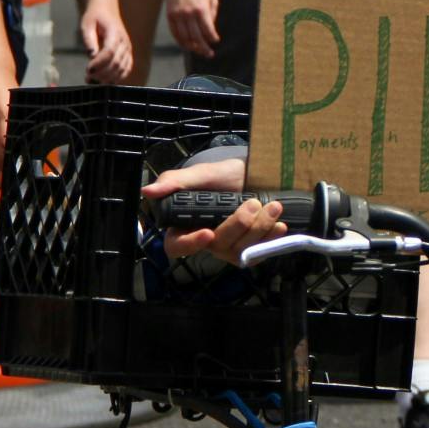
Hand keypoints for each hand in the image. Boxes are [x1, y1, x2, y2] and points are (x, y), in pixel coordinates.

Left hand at [0, 64, 14, 168]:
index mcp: (6, 113)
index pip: (4, 141)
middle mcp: (18, 115)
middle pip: (14, 144)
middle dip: (3, 160)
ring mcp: (23, 115)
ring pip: (19, 140)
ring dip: (9, 154)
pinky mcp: (24, 116)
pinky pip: (21, 134)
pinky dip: (13, 145)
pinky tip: (4, 153)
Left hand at [79, 4, 133, 83]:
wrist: (106, 10)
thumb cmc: (94, 17)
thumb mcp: (87, 24)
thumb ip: (89, 39)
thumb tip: (91, 55)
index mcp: (115, 33)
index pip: (109, 52)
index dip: (99, 63)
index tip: (87, 70)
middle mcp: (125, 42)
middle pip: (116, 63)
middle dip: (102, 73)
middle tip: (87, 78)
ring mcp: (128, 49)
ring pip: (122, 68)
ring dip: (108, 78)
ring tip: (93, 81)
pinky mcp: (128, 54)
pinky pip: (126, 69)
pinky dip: (117, 77)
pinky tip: (104, 81)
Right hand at [144, 157, 277, 264]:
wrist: (258, 176)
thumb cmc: (225, 176)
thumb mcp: (203, 173)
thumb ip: (176, 181)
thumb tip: (148, 191)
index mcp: (186, 225)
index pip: (177, 246)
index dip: (190, 244)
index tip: (207, 233)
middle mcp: (207, 241)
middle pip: (218, 246)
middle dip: (239, 225)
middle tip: (253, 203)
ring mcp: (230, 248)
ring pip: (240, 250)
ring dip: (259, 228)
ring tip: (273, 206)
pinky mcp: (251, 250)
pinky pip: (259, 253)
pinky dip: (271, 240)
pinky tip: (280, 226)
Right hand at [166, 0, 219, 59]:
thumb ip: (212, 14)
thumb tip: (209, 30)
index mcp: (201, 9)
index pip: (208, 30)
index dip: (212, 38)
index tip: (215, 41)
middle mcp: (189, 14)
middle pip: (197, 37)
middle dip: (204, 48)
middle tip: (209, 54)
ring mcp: (178, 15)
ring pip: (184, 37)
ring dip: (192, 46)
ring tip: (197, 50)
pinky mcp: (170, 15)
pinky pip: (175, 32)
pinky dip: (180, 40)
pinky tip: (186, 44)